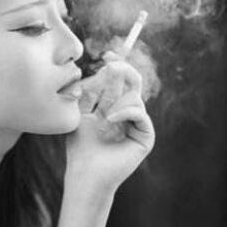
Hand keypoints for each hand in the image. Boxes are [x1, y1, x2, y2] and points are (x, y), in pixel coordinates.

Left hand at [65, 55, 155, 194]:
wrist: (85, 172)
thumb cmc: (80, 146)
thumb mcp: (81, 113)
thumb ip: (90, 93)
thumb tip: (99, 68)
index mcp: (113, 107)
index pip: (120, 81)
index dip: (117, 66)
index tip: (107, 55)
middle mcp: (128, 113)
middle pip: (133, 83)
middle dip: (123, 70)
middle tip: (111, 64)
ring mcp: (138, 124)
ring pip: (134, 96)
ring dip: (115, 101)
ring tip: (102, 115)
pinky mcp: (145, 136)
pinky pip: (139, 113)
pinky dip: (124, 112)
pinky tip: (109, 119)